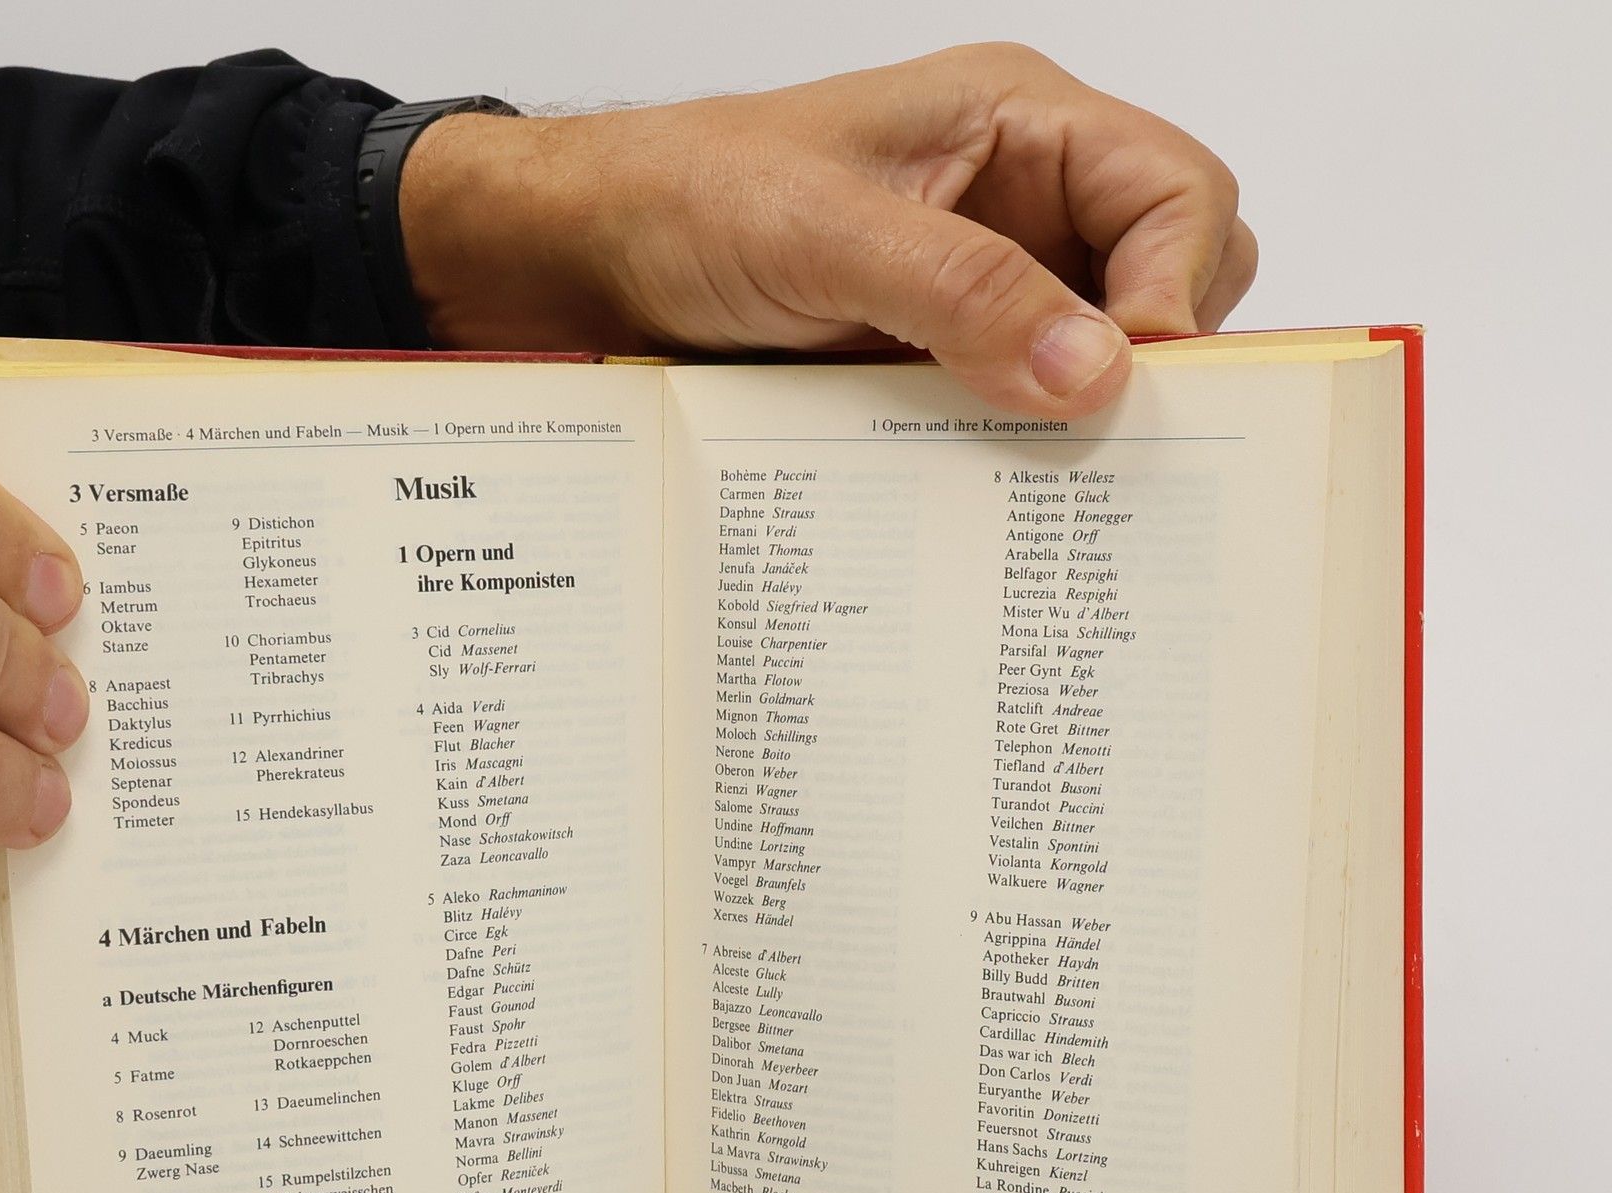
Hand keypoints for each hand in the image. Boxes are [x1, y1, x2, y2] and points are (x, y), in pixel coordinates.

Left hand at [403, 44, 1256, 415]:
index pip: (1177, 190)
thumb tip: (1096, 373)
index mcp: (1021, 122)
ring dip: (1089, 413)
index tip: (1127, 382)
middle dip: (1153, 356)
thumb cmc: (693, 199)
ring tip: (1048, 473)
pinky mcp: (949, 355)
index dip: (1177, 286)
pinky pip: (1027, 404)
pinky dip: (1029, 445)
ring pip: (1106, 352)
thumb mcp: (827, 236)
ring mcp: (990, 283)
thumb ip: (963, 291)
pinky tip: (998, 484)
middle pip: (1170, 271)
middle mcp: (1025, 198)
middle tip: (1100, 437)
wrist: (599, 261)